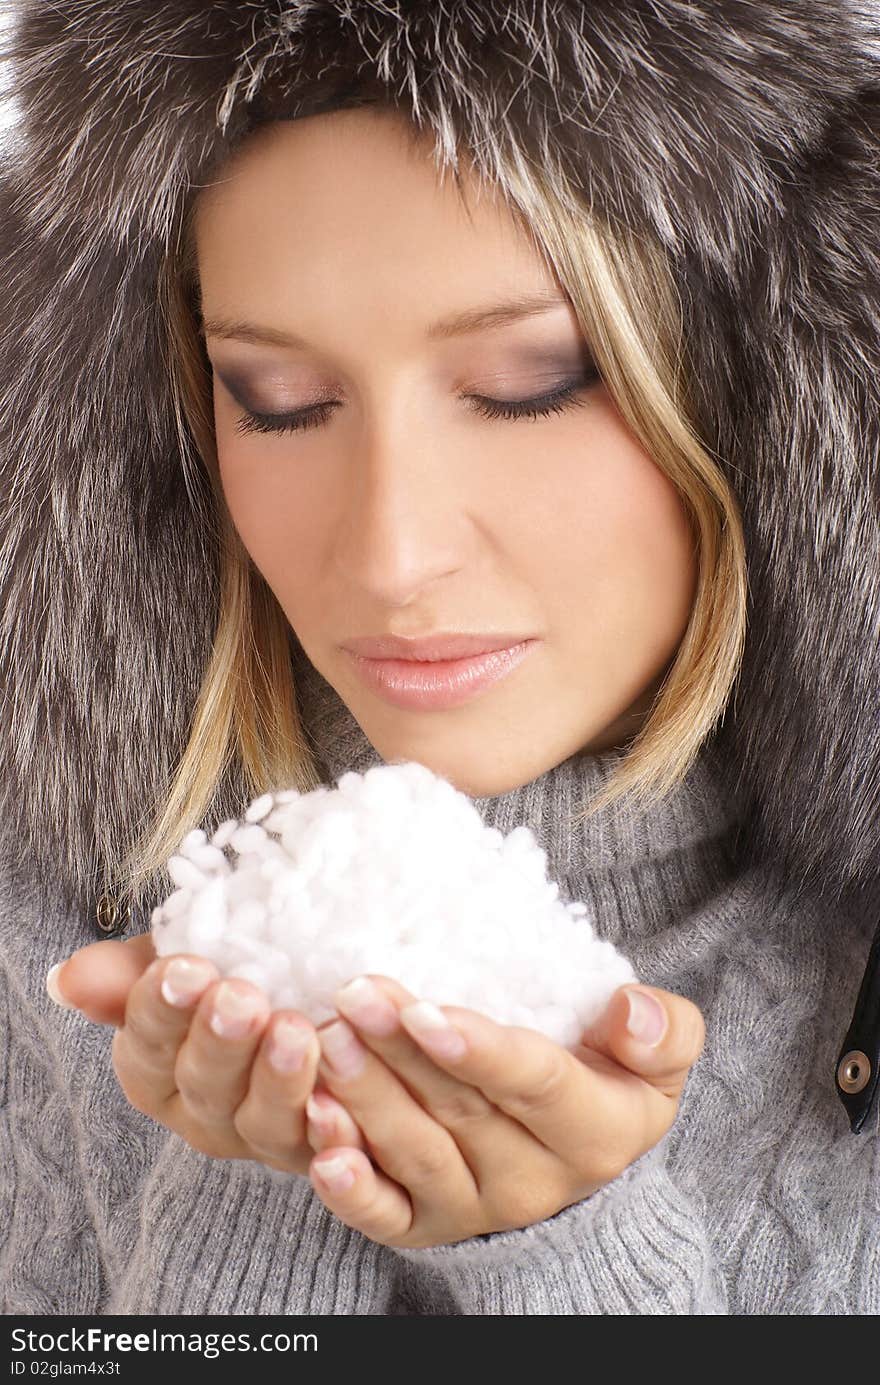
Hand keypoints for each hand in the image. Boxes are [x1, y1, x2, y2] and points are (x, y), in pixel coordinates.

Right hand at [49, 938, 366, 1174]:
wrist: (318, 991)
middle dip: (221, 1043)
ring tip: (296, 1031)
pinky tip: (343, 1098)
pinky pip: (332, 1151)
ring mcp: (267, 1138)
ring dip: (279, 1080)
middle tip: (242, 999)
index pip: (147, 1045)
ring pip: (266, 1122)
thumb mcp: (186, 957)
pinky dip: (337, 1130)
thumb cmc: (240, 967)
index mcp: (158, 1069)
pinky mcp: (328, 1149)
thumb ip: (129, 972)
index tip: (186, 968)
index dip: (163, 1009)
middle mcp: (205, 1114)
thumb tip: (66, 979)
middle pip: (205, 1087)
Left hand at [303, 975, 704, 1248]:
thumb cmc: (611, 1078)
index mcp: (594, 1132)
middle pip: (459, 1111)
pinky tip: (319, 1149)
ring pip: (414, 1154)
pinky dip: (349, 1187)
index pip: (533, 1085)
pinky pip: (384, 1214)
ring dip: (365, 1101)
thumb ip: (663, 1031)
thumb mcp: (658, 1057)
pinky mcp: (424, 1228)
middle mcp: (533, 1181)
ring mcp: (473, 1208)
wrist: (579, 1159)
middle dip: (400, 1053)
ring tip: (328, 1045)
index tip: (424, 1009)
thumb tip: (633, 1012)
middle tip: (352, 997)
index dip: (479, 1050)